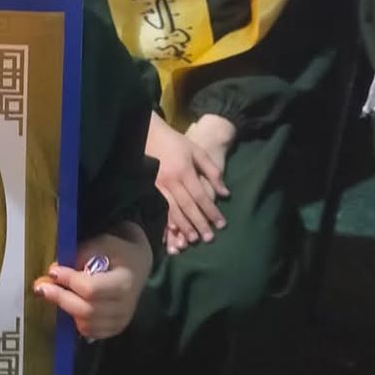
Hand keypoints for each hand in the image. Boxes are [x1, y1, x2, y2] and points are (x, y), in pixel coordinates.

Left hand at [34, 225, 152, 339]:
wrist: (136, 265)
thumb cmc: (117, 252)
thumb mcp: (101, 243)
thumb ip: (79, 256)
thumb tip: (53, 272)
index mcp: (125, 282)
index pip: (91, 289)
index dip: (69, 281)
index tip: (52, 271)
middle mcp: (125, 306)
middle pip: (87, 310)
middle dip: (61, 298)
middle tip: (41, 287)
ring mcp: (121, 321)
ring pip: (85, 324)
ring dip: (65, 309)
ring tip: (53, 294)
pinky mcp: (115, 329)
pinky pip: (89, 332)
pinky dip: (74, 320)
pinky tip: (68, 305)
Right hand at [146, 111, 228, 253]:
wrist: (149, 135)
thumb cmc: (177, 143)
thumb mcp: (198, 152)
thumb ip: (213, 172)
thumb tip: (225, 194)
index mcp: (184, 171)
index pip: (201, 196)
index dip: (211, 211)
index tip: (221, 224)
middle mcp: (171, 180)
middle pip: (187, 206)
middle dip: (199, 223)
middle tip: (209, 238)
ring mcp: (157, 186)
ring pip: (172, 210)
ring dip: (183, 226)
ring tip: (192, 240)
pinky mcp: (149, 189)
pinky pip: (159, 209)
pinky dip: (166, 221)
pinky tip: (172, 232)